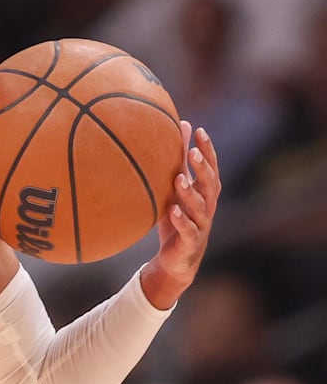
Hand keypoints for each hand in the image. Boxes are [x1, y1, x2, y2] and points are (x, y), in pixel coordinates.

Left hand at [140, 121, 221, 308]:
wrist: (177, 259)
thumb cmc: (178, 216)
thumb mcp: (177, 187)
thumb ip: (181, 161)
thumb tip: (182, 125)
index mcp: (206, 192)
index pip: (211, 167)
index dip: (208, 150)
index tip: (199, 131)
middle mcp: (208, 206)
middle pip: (210, 185)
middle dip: (203, 168)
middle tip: (192, 152)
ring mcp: (201, 225)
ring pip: (200, 207)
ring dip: (190, 193)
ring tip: (179, 179)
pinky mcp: (190, 242)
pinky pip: (188, 230)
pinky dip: (181, 220)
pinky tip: (173, 210)